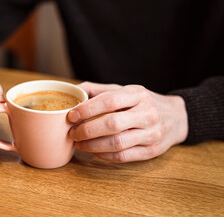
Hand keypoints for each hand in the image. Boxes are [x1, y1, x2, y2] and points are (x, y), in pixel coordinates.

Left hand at [68, 82, 188, 162]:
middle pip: (112, 124)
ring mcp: (152, 134)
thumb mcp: (125, 90)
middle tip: (72, 133)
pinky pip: (124, 156)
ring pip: (117, 143)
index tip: (71, 115)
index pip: (110, 101)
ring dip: (93, 146)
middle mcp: (147, 113)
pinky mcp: (152, 151)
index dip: (87, 109)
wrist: (177, 117)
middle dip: (87, 130)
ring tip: (79, 144)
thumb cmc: (143, 102)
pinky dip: (105, 156)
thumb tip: (72, 91)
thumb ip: (99, 90)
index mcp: (138, 94)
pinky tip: (94, 151)